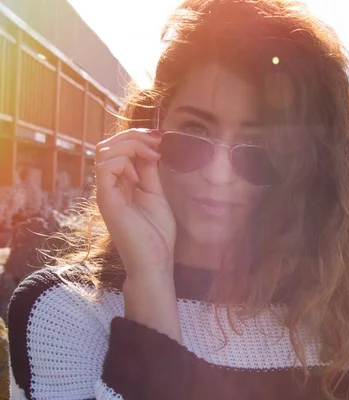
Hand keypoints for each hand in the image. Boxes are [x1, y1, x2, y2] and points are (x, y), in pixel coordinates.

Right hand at [95, 128, 175, 278]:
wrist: (154, 261)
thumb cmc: (156, 234)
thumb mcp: (156, 193)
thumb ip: (150, 171)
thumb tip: (151, 147)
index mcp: (122, 183)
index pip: (119, 148)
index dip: (138, 137)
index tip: (162, 139)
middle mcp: (110, 185)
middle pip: (108, 145)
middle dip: (134, 136)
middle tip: (157, 143)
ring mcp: (106, 192)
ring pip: (104, 151)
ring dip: (131, 146)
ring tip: (152, 156)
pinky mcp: (106, 200)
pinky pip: (104, 167)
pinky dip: (123, 163)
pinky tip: (139, 178)